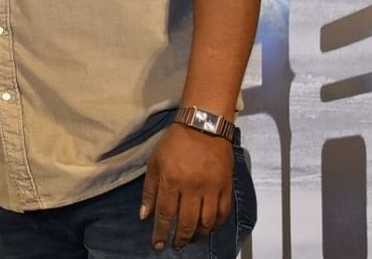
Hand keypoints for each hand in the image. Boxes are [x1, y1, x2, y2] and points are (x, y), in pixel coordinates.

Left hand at [139, 124, 233, 250]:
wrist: (204, 126)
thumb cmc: (174, 143)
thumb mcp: (155, 162)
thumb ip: (149, 190)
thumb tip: (145, 216)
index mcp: (171, 181)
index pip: (165, 215)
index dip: (161, 233)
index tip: (157, 245)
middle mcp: (192, 187)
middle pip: (187, 223)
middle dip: (180, 239)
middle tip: (176, 246)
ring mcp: (212, 188)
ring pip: (207, 222)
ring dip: (198, 235)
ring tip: (191, 240)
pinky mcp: (226, 186)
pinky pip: (223, 213)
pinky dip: (216, 225)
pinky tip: (208, 228)